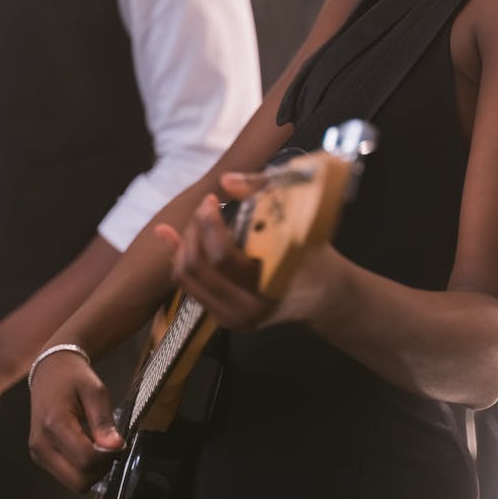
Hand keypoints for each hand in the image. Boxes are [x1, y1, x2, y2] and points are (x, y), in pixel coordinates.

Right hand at [28, 350, 123, 492]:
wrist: (50, 371)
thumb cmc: (74, 377)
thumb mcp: (95, 390)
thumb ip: (104, 421)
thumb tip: (116, 447)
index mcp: (54, 424)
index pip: (86, 459)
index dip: (108, 456)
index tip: (118, 442)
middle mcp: (41, 444)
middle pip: (78, 480)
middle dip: (100, 469)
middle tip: (110, 447)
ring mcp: (38, 454)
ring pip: (72, 483)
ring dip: (92, 471)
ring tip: (99, 446)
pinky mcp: (39, 457)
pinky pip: (66, 476)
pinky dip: (81, 468)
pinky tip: (87, 447)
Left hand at [155, 173, 345, 331]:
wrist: (322, 294)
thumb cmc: (312, 255)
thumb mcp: (297, 223)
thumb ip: (262, 197)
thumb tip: (225, 180)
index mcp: (268, 287)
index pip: (222, 258)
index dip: (209, 224)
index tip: (211, 200)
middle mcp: (247, 309)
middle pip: (197, 267)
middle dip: (194, 230)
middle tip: (205, 208)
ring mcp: (232, 318)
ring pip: (186, 278)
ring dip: (185, 243)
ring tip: (199, 220)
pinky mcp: (222, 318)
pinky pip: (190, 287)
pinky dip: (182, 259)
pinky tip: (175, 237)